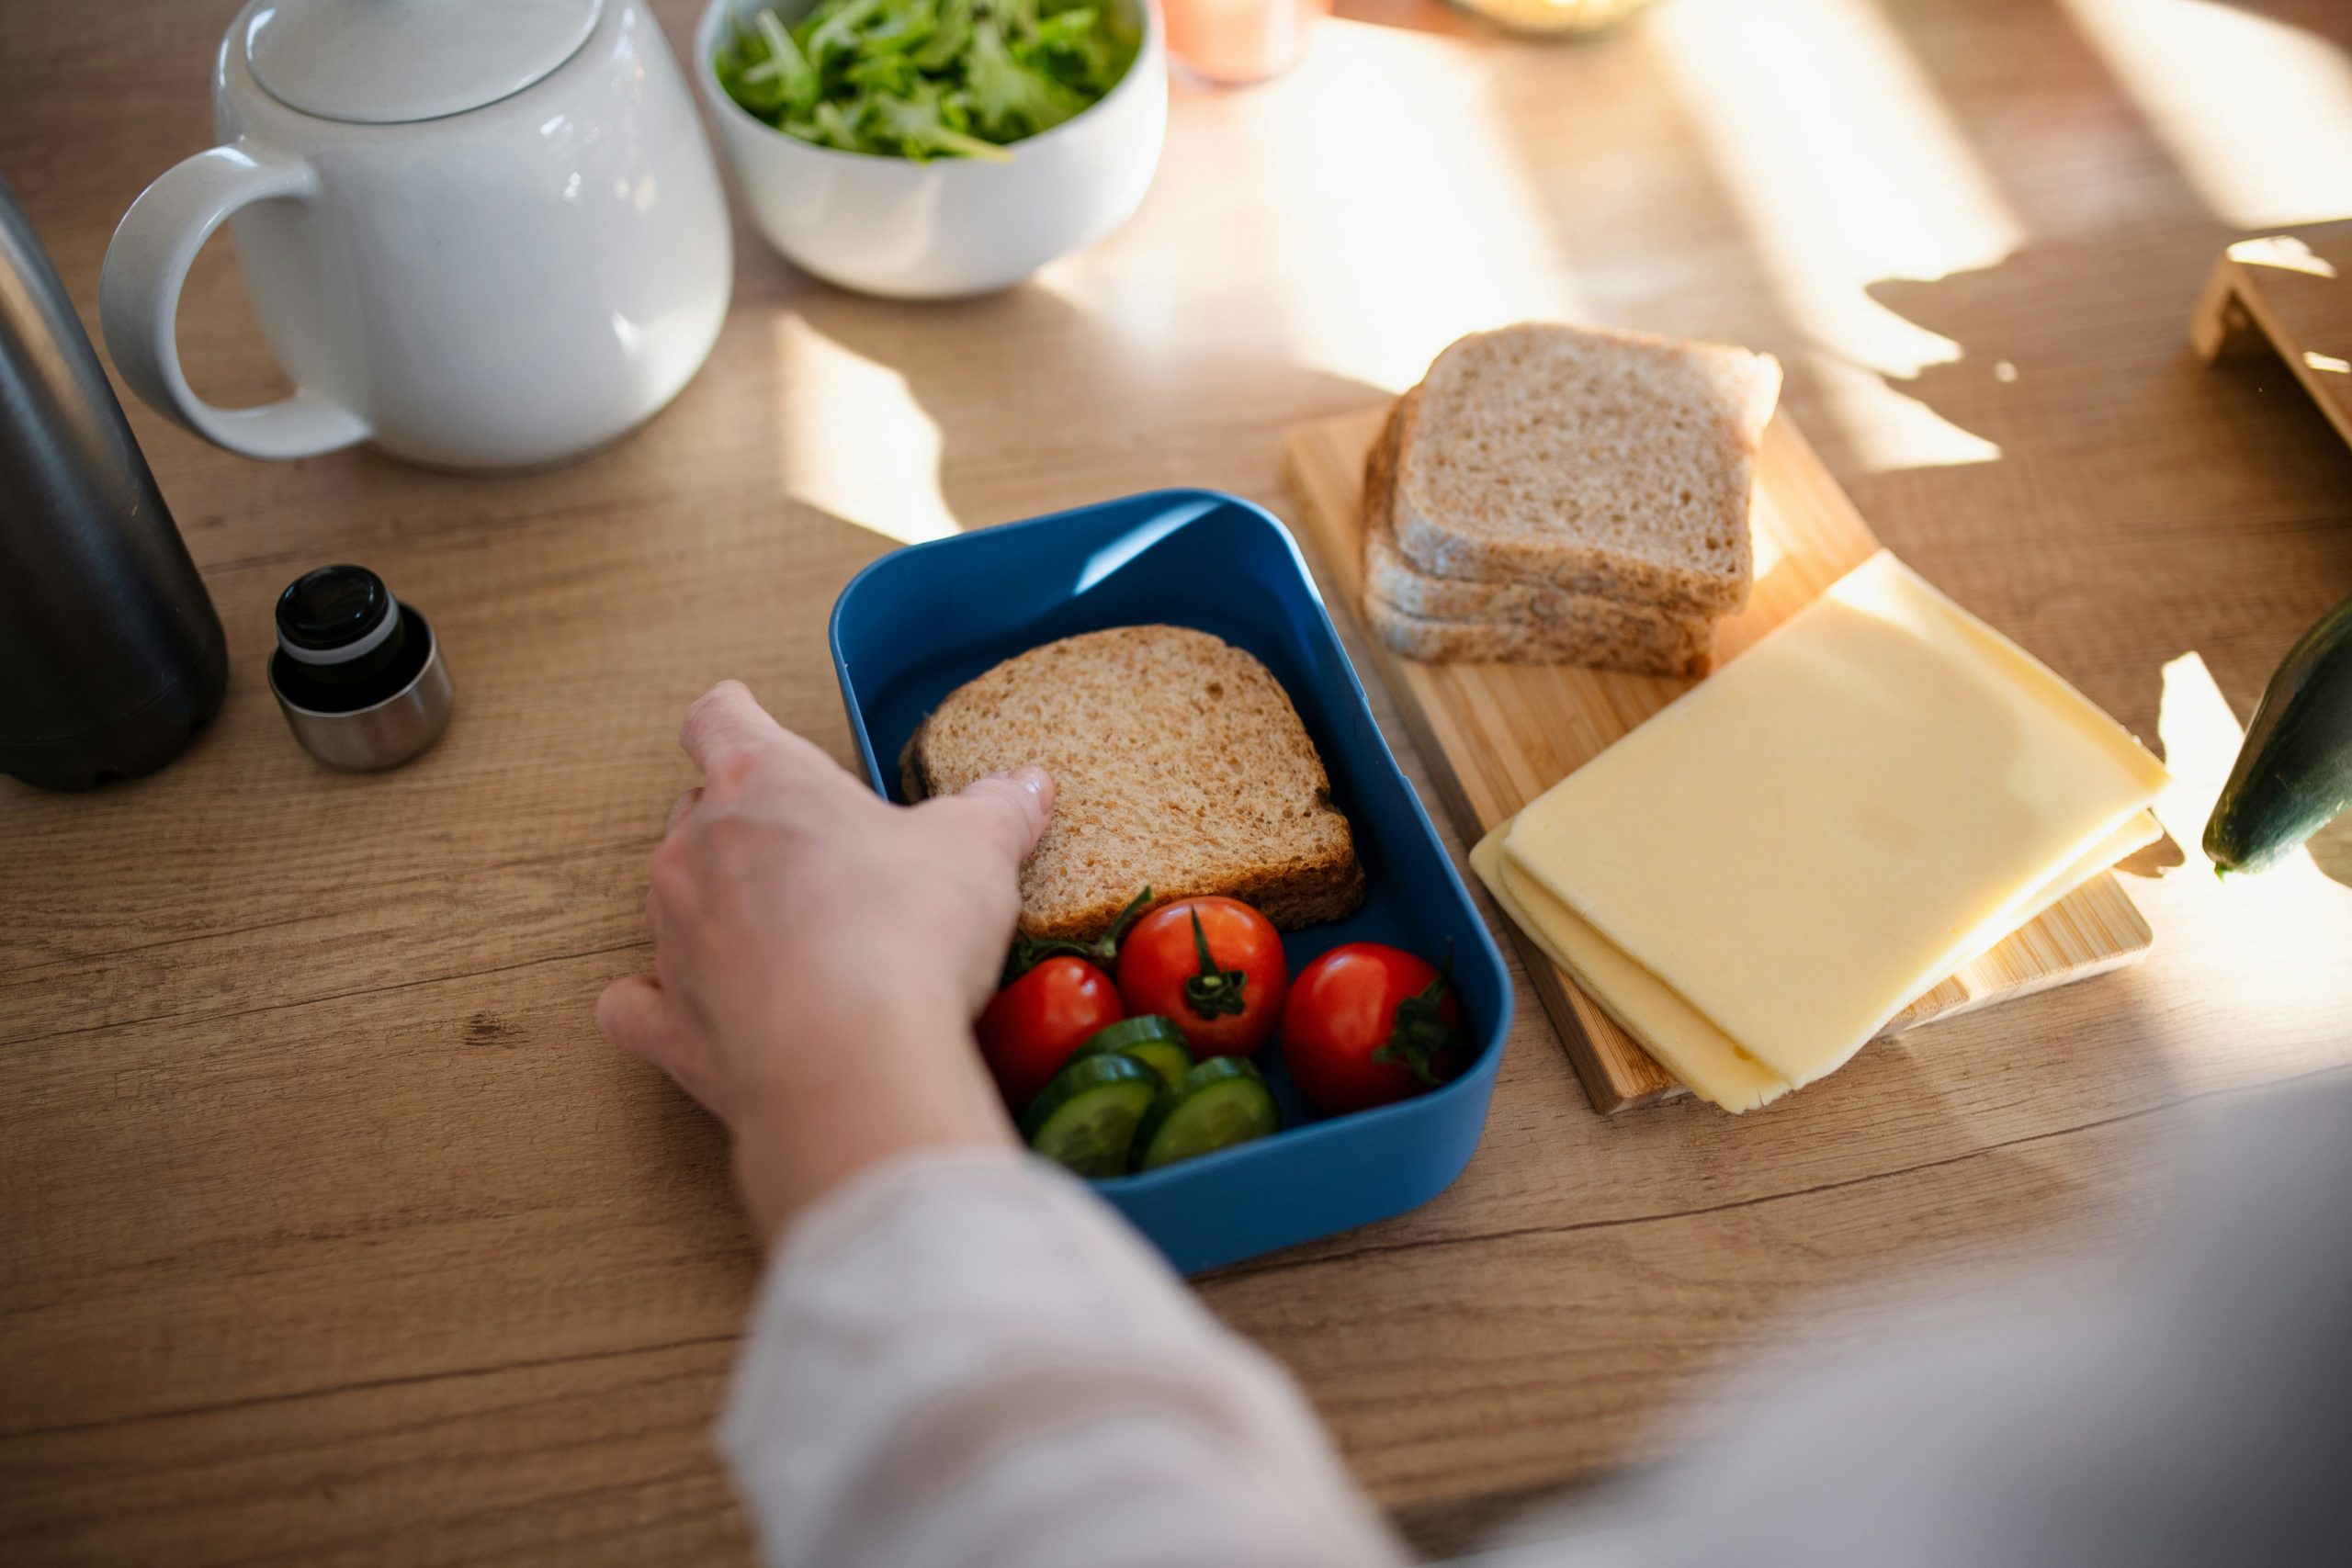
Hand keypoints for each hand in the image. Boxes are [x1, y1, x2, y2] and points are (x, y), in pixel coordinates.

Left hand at [597, 681, 1050, 1240]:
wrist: (850, 1056)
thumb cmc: (905, 927)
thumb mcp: (977, 850)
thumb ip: (997, 810)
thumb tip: (1028, 785)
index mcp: (762, 782)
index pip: (720, 718)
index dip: (735, 715)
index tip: (746, 714)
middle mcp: (695, 850)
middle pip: (695, 812)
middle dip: (742, 823)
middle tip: (811, 851)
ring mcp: (673, 938)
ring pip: (670, 900)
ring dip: (715, 908)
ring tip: (781, 936)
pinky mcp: (668, 1024)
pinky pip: (634, 1006)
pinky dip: (656, 1004)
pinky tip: (690, 1012)